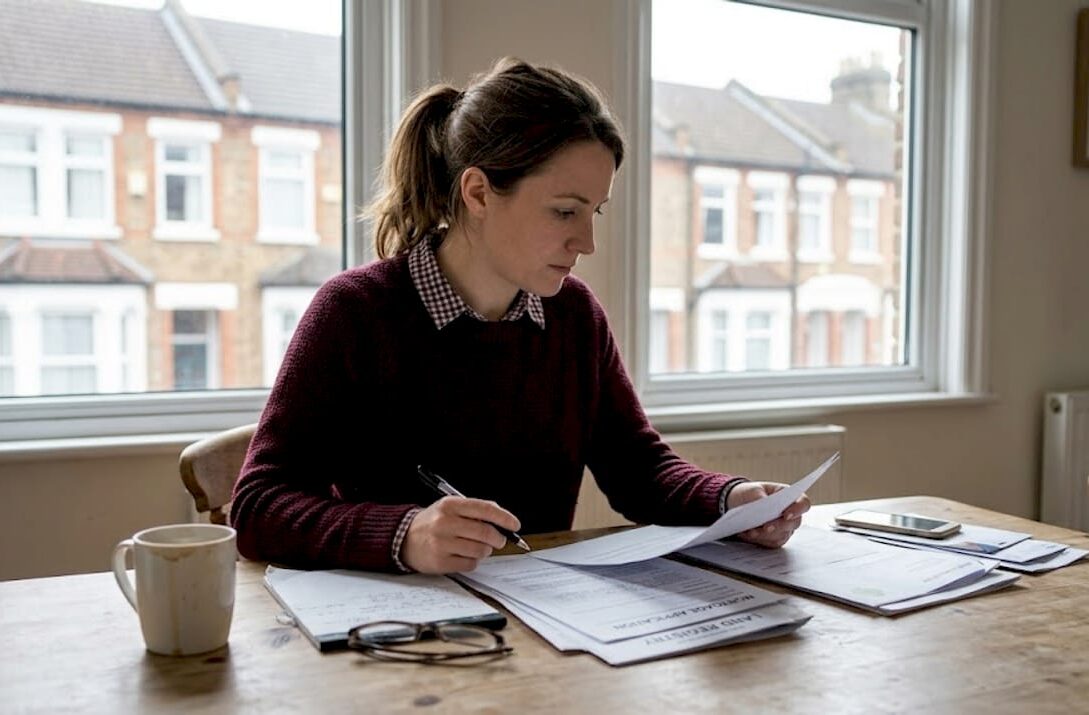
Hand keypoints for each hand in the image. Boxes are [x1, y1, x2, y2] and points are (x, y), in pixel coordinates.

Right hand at [401, 497, 521, 573]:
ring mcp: (441, 543)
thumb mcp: (450, 507)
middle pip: (485, 532)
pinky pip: (470, 564)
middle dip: (498, 538)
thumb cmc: (433, 522)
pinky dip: (473, 561)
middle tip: (499, 540)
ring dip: (485, 550)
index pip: (484, 509)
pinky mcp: (440, 562)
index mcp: (450, 505)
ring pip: (480, 550)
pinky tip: (465, 555)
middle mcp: (445, 523)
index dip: (504, 517)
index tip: (515, 525)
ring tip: (478, 547)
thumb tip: (502, 517)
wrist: (404, 538)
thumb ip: (475, 509)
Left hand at [727, 481, 809, 547]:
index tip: (786, 514)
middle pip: (794, 523)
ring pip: (782, 535)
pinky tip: (749, 534)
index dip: (798, 509)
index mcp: (789, 496)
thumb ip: (760, 497)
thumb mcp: (752, 490)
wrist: (737, 504)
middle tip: (767, 527)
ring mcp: (784, 528)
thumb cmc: (750, 493)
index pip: (803, 503)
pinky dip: (760, 539)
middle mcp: (790, 513)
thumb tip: (765, 506)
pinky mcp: (774, 539)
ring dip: (766, 534)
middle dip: (779, 525)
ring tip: (752, 531)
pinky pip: (771, 542)